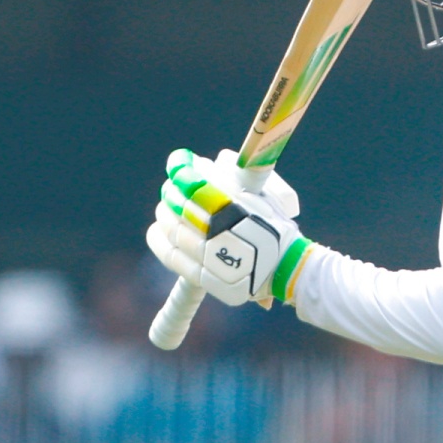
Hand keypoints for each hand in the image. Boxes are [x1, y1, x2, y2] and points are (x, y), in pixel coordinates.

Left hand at [145, 149, 313, 305]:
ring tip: (165, 208)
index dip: (183, 174)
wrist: (287, 268)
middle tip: (170, 189)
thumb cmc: (274, 227)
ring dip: (165, 215)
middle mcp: (224, 232)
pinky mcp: (207, 277)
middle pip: (183, 207)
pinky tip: (156, 230)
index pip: (198, 186)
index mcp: (239, 209)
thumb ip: (232, 179)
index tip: (178, 166)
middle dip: (172, 194)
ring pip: (175, 230)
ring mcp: (214, 257)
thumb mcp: (263, 197)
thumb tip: (197, 164)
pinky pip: (173, 257)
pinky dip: (159, 241)